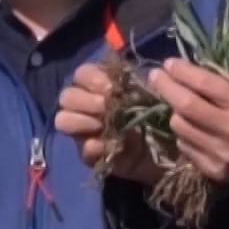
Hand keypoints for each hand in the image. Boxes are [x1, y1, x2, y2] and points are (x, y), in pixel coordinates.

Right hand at [56, 63, 159, 183]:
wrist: (166, 147)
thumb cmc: (154, 114)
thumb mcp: (147, 94)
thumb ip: (132, 86)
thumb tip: (120, 88)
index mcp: (98, 86)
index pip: (81, 74)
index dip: (92, 79)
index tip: (112, 89)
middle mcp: (85, 106)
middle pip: (67, 96)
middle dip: (85, 101)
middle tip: (105, 107)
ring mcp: (83, 131)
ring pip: (62, 119)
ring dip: (81, 121)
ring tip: (101, 125)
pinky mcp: (89, 154)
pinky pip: (82, 148)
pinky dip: (94, 145)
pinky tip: (108, 144)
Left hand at [147, 58, 228, 185]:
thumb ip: (226, 83)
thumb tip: (187, 69)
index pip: (206, 84)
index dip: (183, 71)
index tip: (169, 64)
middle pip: (186, 105)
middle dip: (167, 87)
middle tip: (155, 75)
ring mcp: (223, 154)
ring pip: (180, 126)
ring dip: (175, 112)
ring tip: (182, 107)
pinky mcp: (214, 171)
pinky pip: (184, 146)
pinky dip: (184, 134)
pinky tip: (194, 130)